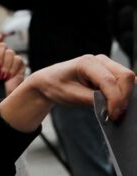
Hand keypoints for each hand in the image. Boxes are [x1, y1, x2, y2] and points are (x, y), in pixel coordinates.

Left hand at [0, 34, 24, 93]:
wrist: (1, 98)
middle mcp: (2, 56)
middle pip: (2, 46)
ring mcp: (11, 60)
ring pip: (10, 53)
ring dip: (5, 66)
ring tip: (1, 77)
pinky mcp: (20, 65)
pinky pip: (18, 60)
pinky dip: (12, 69)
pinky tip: (8, 77)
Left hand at [0, 55, 133, 131]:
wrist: (49, 81)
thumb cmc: (56, 86)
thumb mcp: (71, 96)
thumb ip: (93, 100)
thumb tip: (112, 106)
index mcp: (86, 62)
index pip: (109, 81)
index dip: (115, 99)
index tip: (114, 115)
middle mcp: (100, 60)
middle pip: (125, 77)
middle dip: (124, 97)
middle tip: (117, 115)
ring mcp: (106, 64)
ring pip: (127, 79)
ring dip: (125, 95)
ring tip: (116, 112)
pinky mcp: (109, 71)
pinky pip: (123, 82)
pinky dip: (122, 93)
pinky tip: (115, 105)